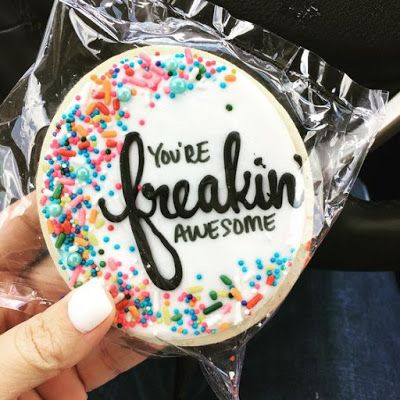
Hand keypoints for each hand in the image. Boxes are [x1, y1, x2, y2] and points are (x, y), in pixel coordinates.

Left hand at [0, 194, 147, 399]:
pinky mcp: (68, 377)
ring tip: (168, 270)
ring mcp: (46, 343)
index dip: (53, 206)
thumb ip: (33, 346)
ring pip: (95, 310)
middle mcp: (14, 310)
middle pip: (66, 268)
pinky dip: (136, 339)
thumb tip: (99, 302)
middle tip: (147, 227)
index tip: (96, 184)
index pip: (16, 233)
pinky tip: (164, 322)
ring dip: (130, 295)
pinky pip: (107, 353)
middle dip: (106, 250)